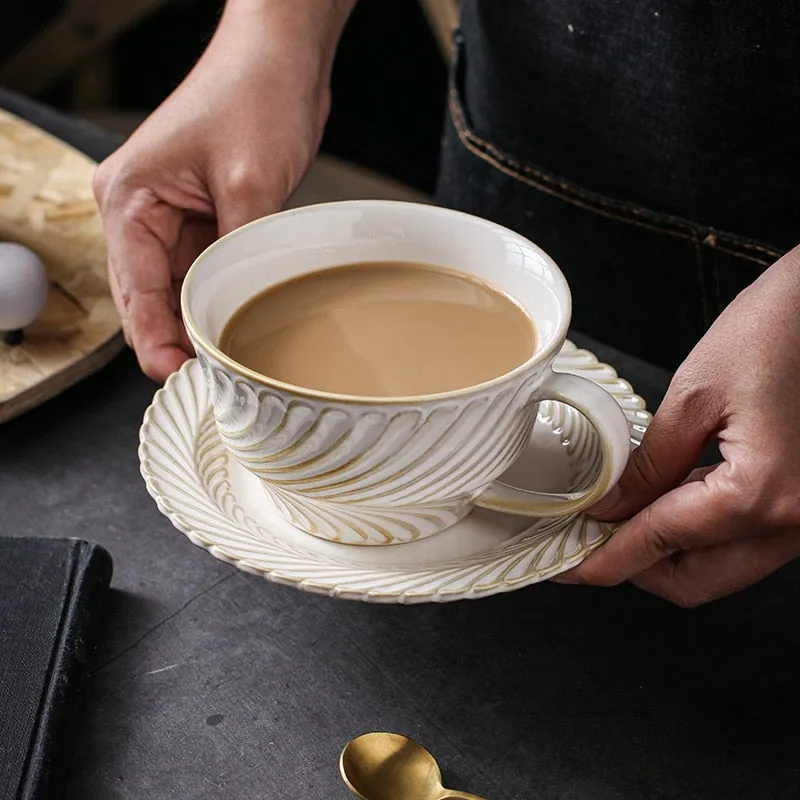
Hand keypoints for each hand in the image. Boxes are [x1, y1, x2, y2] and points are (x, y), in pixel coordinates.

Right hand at [94, 0, 352, 380]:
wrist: (280, 60)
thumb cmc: (254, 96)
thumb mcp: (249, 182)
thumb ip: (236, 251)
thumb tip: (233, 310)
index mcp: (129, 197)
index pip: (134, 286)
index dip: (154, 338)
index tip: (176, 375)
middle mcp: (138, 209)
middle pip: (146, 295)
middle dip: (171, 338)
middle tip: (205, 381)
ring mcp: (168, 216)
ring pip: (174, 288)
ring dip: (193, 322)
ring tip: (221, 362)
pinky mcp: (199, 218)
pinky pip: (199, 272)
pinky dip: (212, 299)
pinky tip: (232, 324)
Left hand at [556, 245, 799, 606]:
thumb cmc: (781, 330)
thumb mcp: (696, 395)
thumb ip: (649, 464)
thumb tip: (608, 506)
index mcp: (761, 495)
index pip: (659, 542)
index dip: (604, 558)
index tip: (566, 565)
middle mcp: (794, 522)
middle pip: (694, 580)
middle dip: (634, 568)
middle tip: (586, 542)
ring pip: (720, 567)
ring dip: (666, 551)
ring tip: (616, 521)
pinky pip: (744, 540)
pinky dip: (699, 533)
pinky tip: (663, 504)